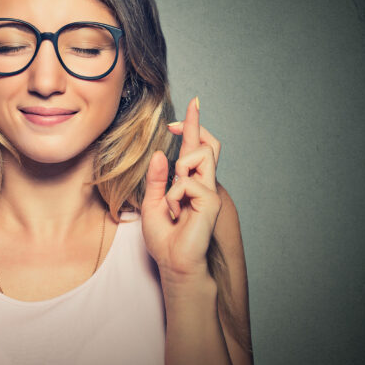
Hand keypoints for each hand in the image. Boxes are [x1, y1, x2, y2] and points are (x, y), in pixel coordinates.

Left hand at [141, 97, 221, 279]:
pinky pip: (189, 182)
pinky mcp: (211, 201)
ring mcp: (209, 192)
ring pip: (201, 156)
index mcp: (188, 182)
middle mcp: (202, 183)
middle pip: (206, 145)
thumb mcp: (153, 203)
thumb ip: (157, 179)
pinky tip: (177, 212)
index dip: (194, 125)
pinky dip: (175, 195)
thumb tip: (161, 153)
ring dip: (179, 171)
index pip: (195, 147)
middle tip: (174, 125)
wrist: (174, 263)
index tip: (194, 102)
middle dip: (192, 131)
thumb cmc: (165, 238)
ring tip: (173, 196)